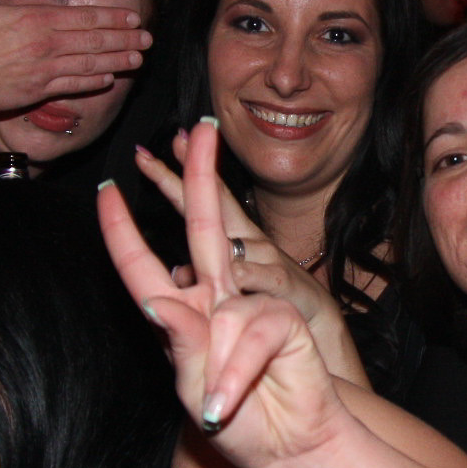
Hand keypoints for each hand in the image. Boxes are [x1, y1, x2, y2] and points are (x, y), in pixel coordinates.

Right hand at [0, 0, 151, 110]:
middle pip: (95, 41)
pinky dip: (94, 82)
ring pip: (91, 65)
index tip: (133, 18)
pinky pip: (74, 86)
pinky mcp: (39, 90)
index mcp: (35, 18)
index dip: (112, 18)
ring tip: (138, 60)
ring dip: (117, 61)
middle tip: (148, 40)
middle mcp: (46, 44)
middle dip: (125, 39)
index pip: (85, 17)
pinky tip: (109, 79)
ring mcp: (45, 69)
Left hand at [99, 118, 351, 467]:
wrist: (291, 450)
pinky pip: (252, 327)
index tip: (108, 189)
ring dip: (218, 368)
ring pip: (222, 307)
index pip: (144, 266)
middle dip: (199, 174)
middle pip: (204, 225)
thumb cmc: (240, 425)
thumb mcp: (192, 388)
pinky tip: (234, 396)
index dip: (123, 229)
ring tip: (222, 404)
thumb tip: (156, 299)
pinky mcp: (283, 316)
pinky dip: (239, 368)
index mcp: (182, 317)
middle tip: (200, 128)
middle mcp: (216, 301)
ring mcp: (251, 305)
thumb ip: (181, 342)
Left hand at [137, 128, 351, 332]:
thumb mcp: (234, 292)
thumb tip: (177, 270)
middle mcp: (251, 241)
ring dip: (212, 226)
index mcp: (236, 240)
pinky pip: (257, 276)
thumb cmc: (272, 308)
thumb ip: (205, 278)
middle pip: (217, 201)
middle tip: (175, 138)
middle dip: (193, 169)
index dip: (173, 178)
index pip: (201, 201)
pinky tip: (230, 277)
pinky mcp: (284, 285)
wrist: (320, 329)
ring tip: (189, 210)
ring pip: (233, 238)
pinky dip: (243, 276)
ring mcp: (269, 259)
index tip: (146, 155)